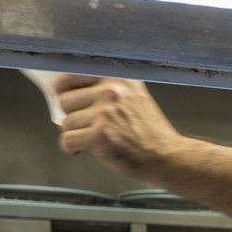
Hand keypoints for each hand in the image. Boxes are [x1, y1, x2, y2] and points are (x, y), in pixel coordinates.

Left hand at [54, 75, 185, 181]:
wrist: (166, 156)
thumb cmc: (149, 132)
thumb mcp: (133, 96)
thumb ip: (107, 89)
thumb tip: (67, 93)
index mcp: (118, 78)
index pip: (71, 75)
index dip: (65, 90)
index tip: (69, 99)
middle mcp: (111, 91)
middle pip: (65, 100)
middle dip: (73, 115)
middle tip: (89, 125)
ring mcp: (105, 112)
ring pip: (65, 122)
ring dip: (75, 133)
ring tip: (94, 138)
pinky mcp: (99, 134)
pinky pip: (67, 139)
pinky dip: (72, 147)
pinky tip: (85, 148)